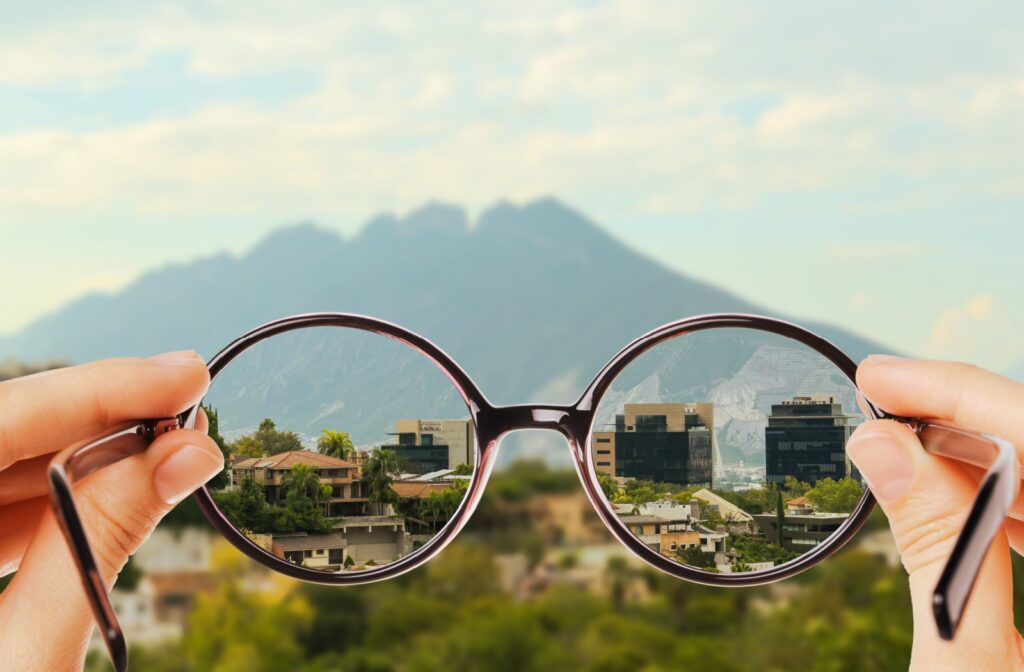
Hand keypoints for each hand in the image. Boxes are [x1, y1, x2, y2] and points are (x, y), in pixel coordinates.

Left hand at [0, 352, 222, 670]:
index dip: (96, 389)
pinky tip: (117, 500)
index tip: (184, 375)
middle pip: (5, 435)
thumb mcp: (29, 655)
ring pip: (3, 468)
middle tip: (192, 412)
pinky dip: (56, 505)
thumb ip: (100, 545)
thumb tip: (184, 455)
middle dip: (103, 420)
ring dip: (90, 462)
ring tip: (171, 456)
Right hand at [849, 356, 1023, 670]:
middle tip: (874, 404)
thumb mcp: (962, 666)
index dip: (963, 394)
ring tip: (894, 442)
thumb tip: (881, 449)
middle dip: (958, 418)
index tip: (883, 377)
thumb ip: (932, 555)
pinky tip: (946, 493)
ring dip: (970, 456)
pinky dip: (994, 498)